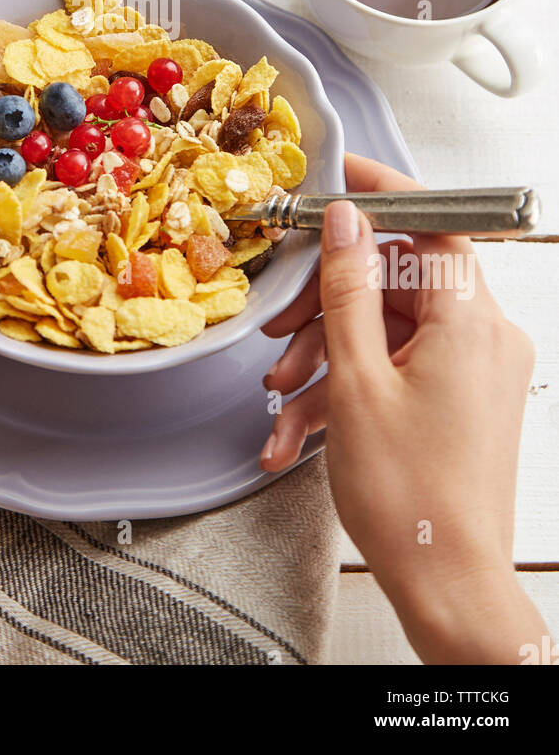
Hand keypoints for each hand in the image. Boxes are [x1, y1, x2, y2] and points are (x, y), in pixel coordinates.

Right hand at [259, 152, 546, 663]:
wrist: (449, 588)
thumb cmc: (411, 498)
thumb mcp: (356, 380)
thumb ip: (347, 289)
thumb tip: (344, 220)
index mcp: (470, 321)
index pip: (434, 221)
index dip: (384, 192)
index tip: (338, 175)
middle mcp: (482, 337)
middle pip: (397, 281)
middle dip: (327, 306)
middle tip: (280, 330)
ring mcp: (472, 370)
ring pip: (387, 330)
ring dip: (325, 359)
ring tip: (281, 399)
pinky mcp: (458, 400)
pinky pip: (396, 369)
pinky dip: (348, 390)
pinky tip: (299, 430)